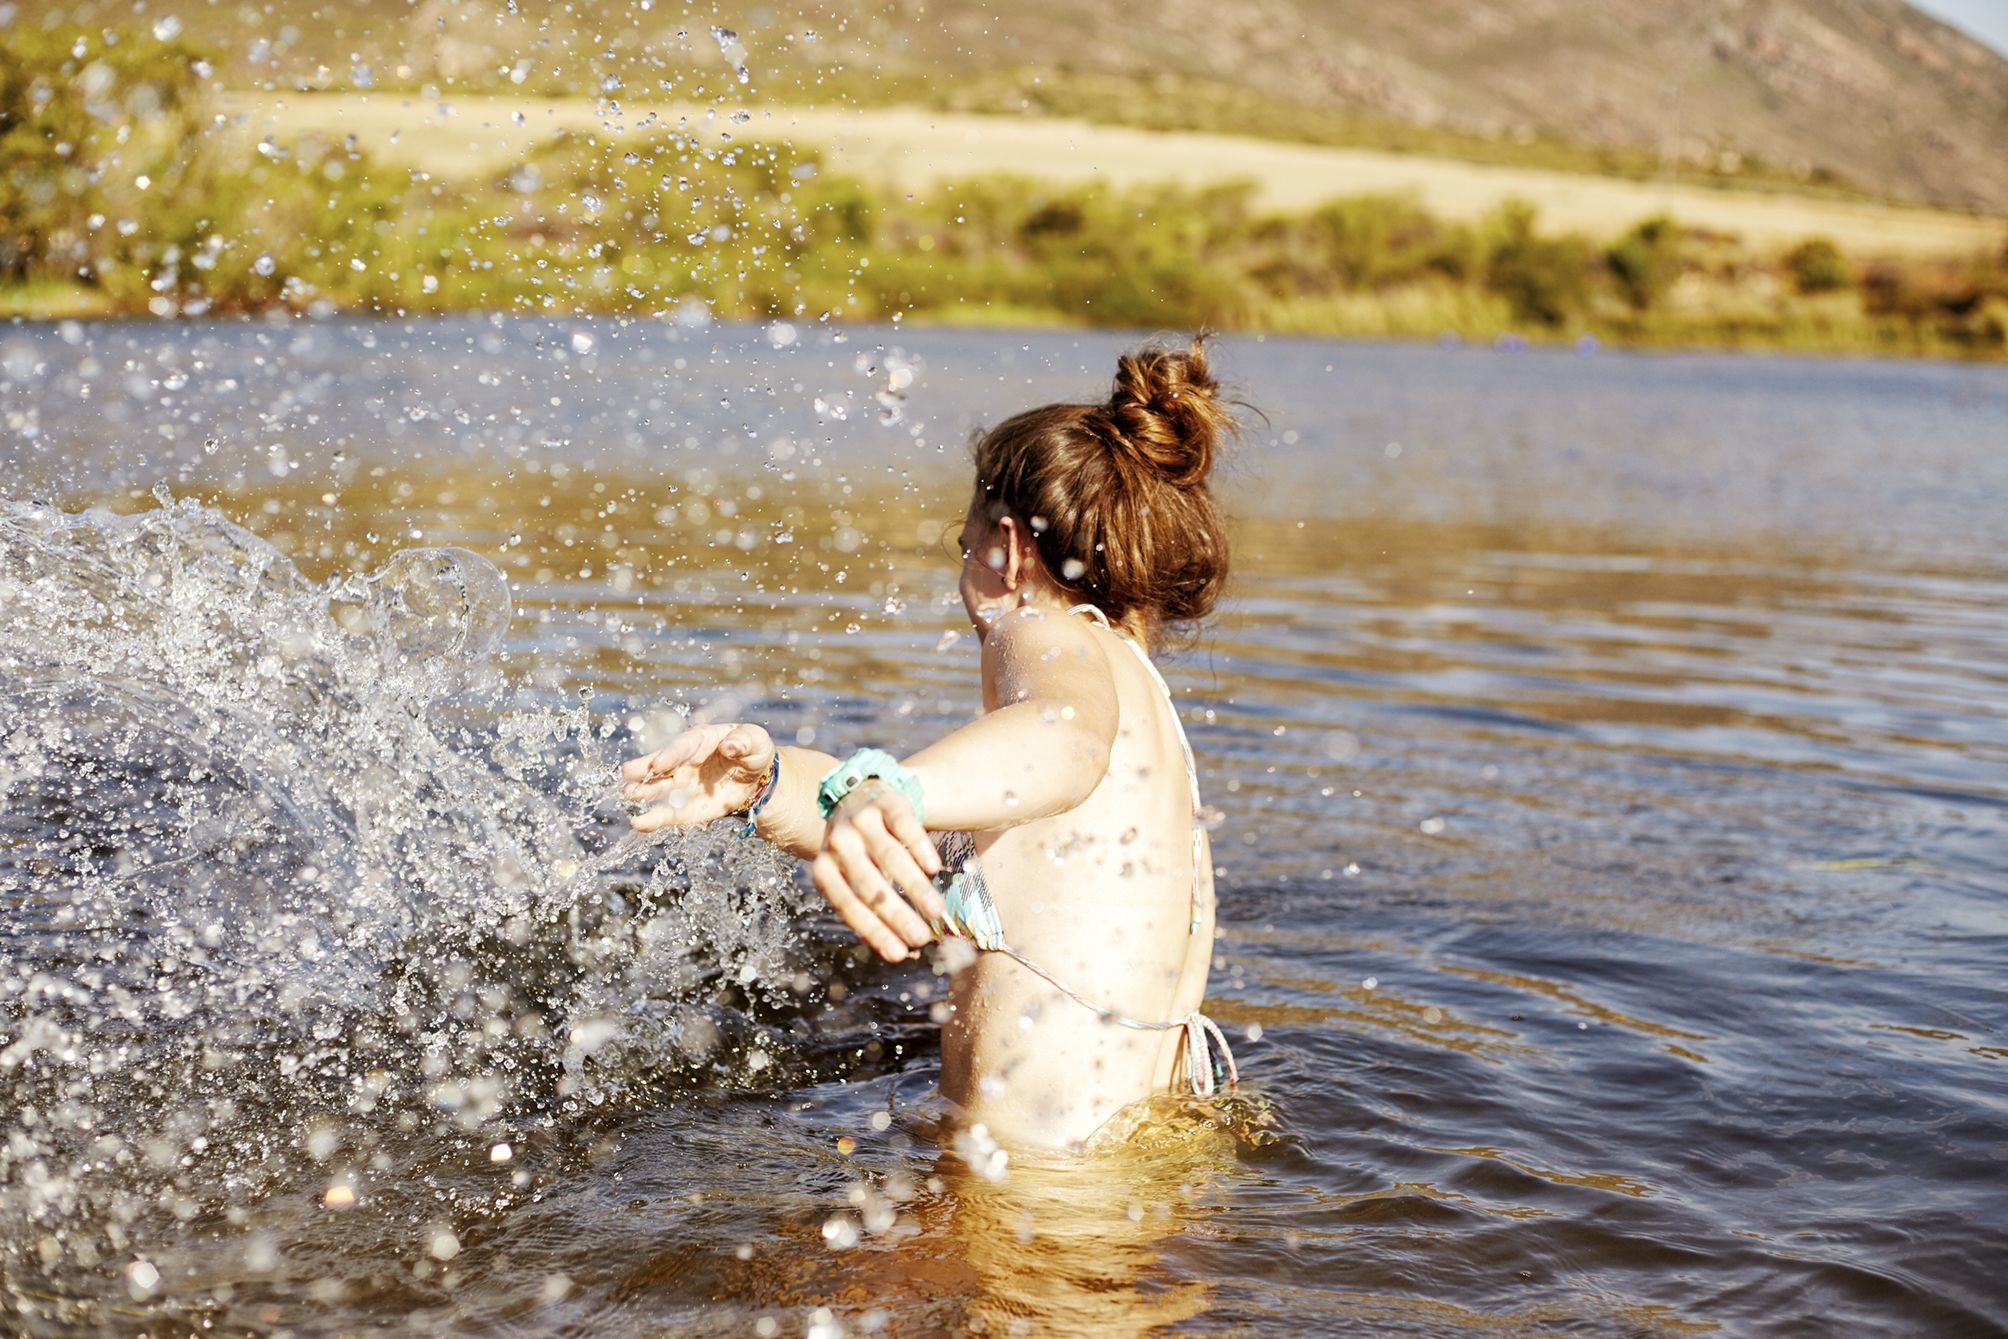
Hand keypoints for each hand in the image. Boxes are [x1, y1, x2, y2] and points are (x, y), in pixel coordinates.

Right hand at [620, 723, 773, 830]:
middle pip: (662, 765)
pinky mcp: (687, 808)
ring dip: (643, 792)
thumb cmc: (753, 752)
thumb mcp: (756, 741)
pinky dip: (655, 819)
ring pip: (659, 789)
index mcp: (700, 740)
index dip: (671, 754)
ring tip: (629, 794)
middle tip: (627, 773)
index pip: (683, 746)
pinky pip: (670, 814)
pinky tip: (640, 823)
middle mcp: (684, 762)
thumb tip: (730, 746)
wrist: (757, 780)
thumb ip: (744, 741)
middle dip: (644, 769)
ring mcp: (682, 785)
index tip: (659, 763)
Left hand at [812, 779, 945, 962]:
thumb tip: (896, 953)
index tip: (898, 954)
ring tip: (936, 912)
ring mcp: (861, 820)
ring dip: (914, 887)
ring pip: (890, 856)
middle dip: (896, 915)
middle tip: (921, 938)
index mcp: (824, 869)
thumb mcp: (852, 879)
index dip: (874, 931)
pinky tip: (935, 868)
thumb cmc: (858, 851)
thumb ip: (868, 911)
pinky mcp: (886, 802)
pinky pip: (906, 826)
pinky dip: (920, 849)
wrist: (858, 794)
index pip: (848, 905)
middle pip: (869, 885)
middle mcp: (838, 843)